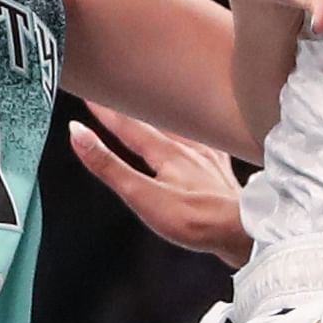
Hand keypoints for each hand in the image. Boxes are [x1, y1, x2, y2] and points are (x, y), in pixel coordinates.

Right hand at [72, 104, 249, 265]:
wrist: (244, 232)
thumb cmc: (194, 219)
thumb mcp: (143, 196)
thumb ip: (109, 166)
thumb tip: (78, 134)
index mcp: (164, 151)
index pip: (127, 124)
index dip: (105, 110)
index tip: (90, 91)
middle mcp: (187, 146)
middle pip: (153, 120)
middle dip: (131, 107)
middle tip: (118, 91)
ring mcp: (208, 155)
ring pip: (179, 126)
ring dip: (162, 115)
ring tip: (153, 102)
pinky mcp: (222, 168)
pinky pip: (205, 139)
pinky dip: (194, 131)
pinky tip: (198, 132)